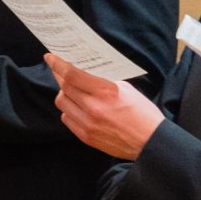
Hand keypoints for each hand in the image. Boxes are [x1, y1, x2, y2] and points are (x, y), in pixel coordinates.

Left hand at [48, 53, 163, 158]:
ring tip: (73, 91)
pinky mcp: (86, 137)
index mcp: (105, 92)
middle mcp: (93, 108)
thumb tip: (84, 74)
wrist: (150, 141)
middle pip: (64, 88)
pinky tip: (78, 107)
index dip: (58, 65)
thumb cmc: (142, 113)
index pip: (72, 75)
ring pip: (62, 103)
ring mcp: (88, 124)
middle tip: (61, 73)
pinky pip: (67, 119)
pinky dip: (69, 110)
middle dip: (60, 78)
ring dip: (65, 94)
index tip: (50, 58)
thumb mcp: (126, 88)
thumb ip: (103, 81)